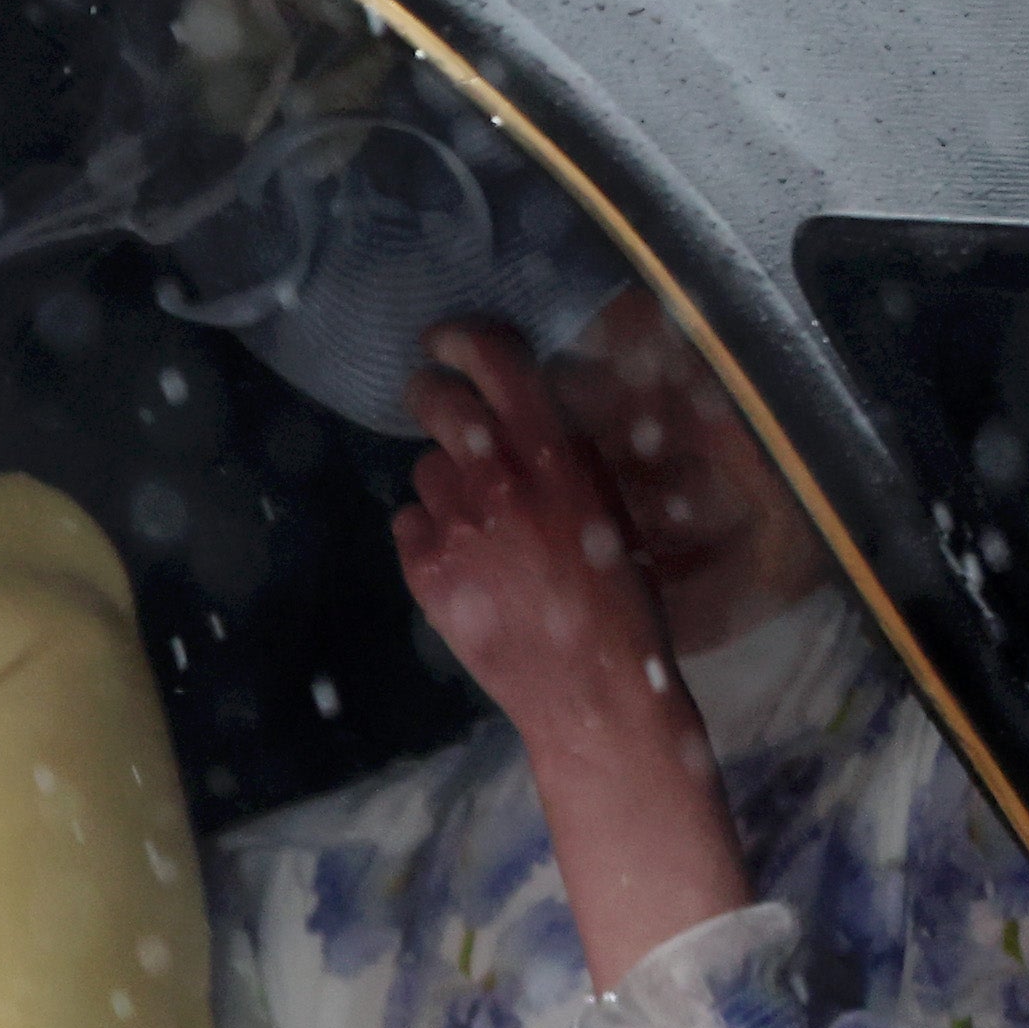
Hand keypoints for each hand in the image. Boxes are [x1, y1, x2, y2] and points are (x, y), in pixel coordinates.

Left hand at [392, 321, 683, 754]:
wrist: (591, 689)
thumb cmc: (619, 600)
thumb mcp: (610, 507)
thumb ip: (567, 455)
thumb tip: (528, 413)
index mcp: (552, 455)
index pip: (493, 360)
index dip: (461, 339)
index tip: (445, 341)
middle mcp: (496, 479)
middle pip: (437, 403)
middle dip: (431, 395)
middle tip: (435, 404)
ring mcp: (454, 525)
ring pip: (424, 470)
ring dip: (444, 485)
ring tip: (479, 525)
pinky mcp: (425, 571)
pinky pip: (409, 525)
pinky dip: (428, 537)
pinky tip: (464, 565)